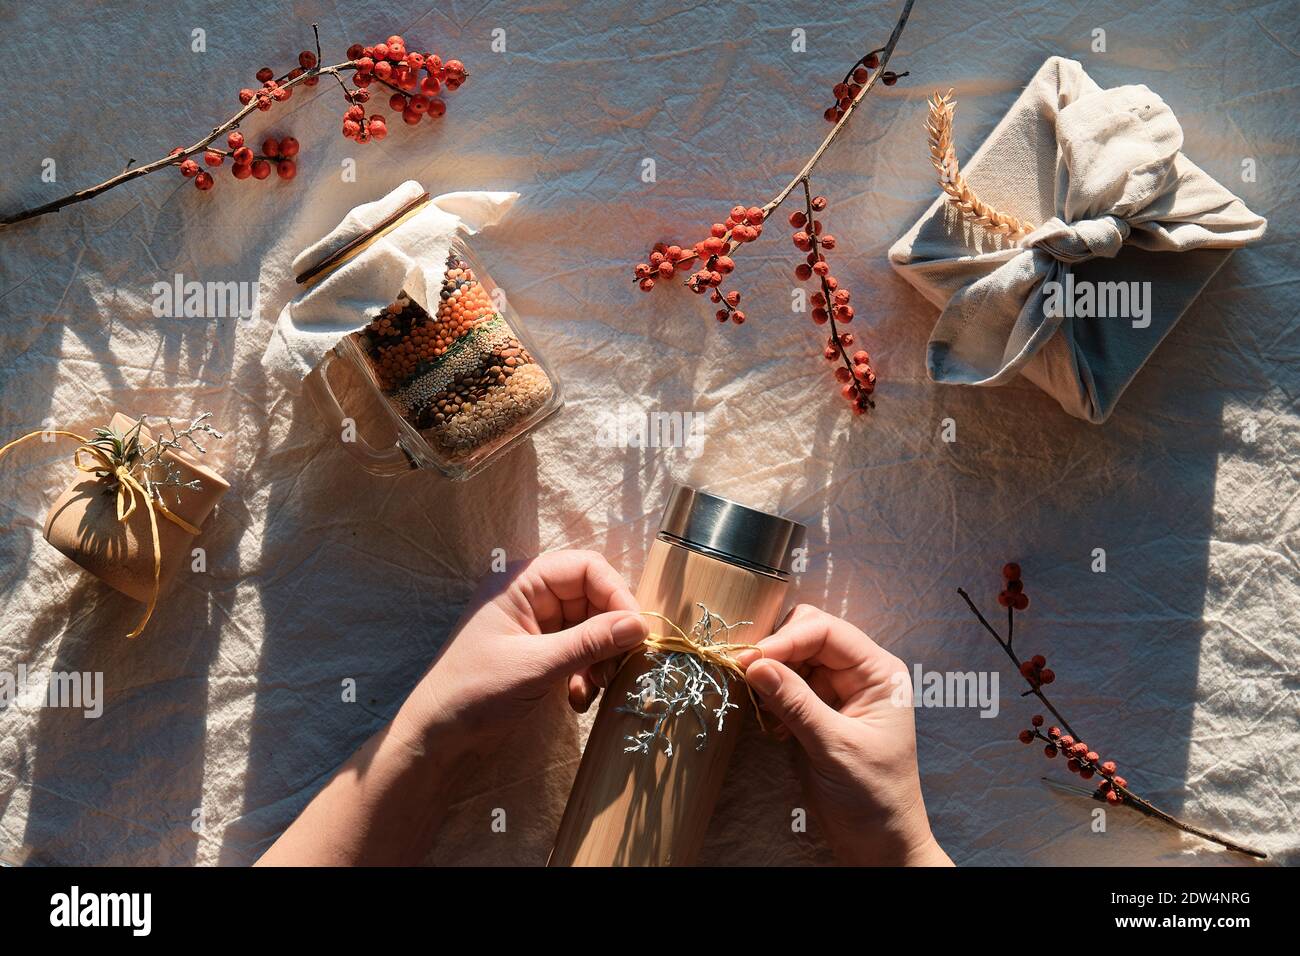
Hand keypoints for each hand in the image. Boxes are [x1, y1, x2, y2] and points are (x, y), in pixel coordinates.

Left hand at [391, 550, 647, 757]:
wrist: (436, 737)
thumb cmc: (474, 692)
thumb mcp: (537, 665)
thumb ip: (590, 642)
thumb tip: (640, 625)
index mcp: (521, 581)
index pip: (587, 567)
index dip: (617, 594)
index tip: (637, 632)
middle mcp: (531, 595)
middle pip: (594, 597)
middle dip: (610, 634)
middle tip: (615, 669)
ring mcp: (535, 623)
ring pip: (591, 626)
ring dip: (600, 658)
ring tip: (592, 689)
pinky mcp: (539, 651)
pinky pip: (579, 650)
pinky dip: (587, 672)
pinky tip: (578, 699)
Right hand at [737, 605, 950, 865]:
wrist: (879, 844)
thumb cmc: (874, 796)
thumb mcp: (835, 747)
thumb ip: (796, 703)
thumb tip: (755, 664)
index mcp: (879, 672)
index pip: (827, 631)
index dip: (786, 639)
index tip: (750, 659)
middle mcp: (859, 673)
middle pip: (808, 634)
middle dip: (776, 650)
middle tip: (746, 673)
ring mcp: (837, 691)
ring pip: (792, 658)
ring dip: (770, 673)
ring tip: (760, 702)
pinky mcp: (817, 710)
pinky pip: (786, 685)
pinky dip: (771, 694)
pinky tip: (772, 721)